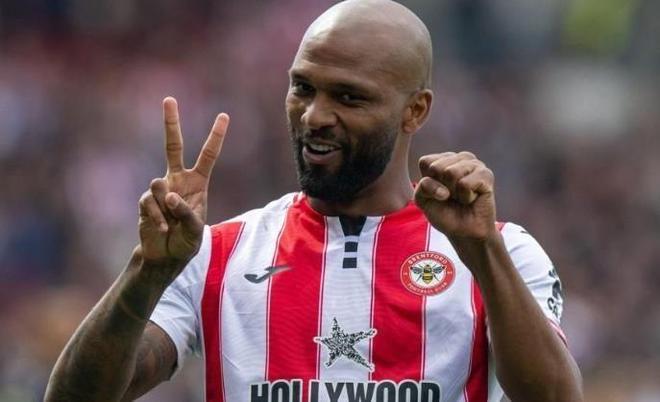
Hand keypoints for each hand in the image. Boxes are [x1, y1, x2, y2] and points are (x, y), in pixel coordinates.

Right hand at [138, 97, 228, 267]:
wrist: (165, 255)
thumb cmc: (186, 242)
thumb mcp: (195, 231)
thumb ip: (186, 213)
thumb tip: (169, 195)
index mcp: (198, 183)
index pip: (208, 155)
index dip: (215, 136)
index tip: (224, 116)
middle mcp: (178, 180)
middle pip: (173, 146)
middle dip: (170, 123)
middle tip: (169, 99)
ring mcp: (161, 189)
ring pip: (158, 183)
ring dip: (166, 204)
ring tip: (170, 222)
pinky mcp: (145, 201)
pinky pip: (150, 202)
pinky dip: (157, 217)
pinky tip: (162, 228)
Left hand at [414, 151, 496, 240]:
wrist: (465, 231)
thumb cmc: (444, 213)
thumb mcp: (423, 200)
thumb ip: (423, 187)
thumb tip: (444, 189)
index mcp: (442, 159)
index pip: (425, 162)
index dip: (428, 183)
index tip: (437, 192)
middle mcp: (459, 158)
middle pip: (436, 167)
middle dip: (440, 187)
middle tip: (451, 196)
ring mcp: (474, 164)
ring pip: (451, 173)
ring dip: (453, 193)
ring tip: (461, 196)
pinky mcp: (486, 174)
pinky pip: (465, 184)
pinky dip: (465, 197)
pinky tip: (472, 198)